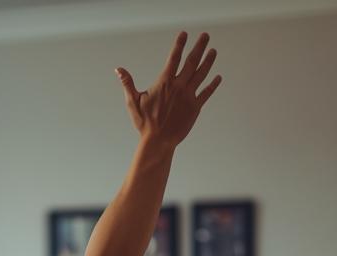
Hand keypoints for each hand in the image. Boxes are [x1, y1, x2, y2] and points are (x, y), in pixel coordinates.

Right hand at [116, 31, 221, 147]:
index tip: (184, 34)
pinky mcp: (195, 107)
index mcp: (164, 83)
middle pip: (191, 62)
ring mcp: (189, 96)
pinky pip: (206, 93)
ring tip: (213, 51)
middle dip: (199, 47)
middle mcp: (179, 87)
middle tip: (205, 35)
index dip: (179, 45)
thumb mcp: (133, 102)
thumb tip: (118, 69)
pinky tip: (218, 77)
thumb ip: (127, 83)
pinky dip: (213, 84)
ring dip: (208, 61)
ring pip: (201, 74)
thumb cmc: (144, 123)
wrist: (158, 141)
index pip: (173, 59)